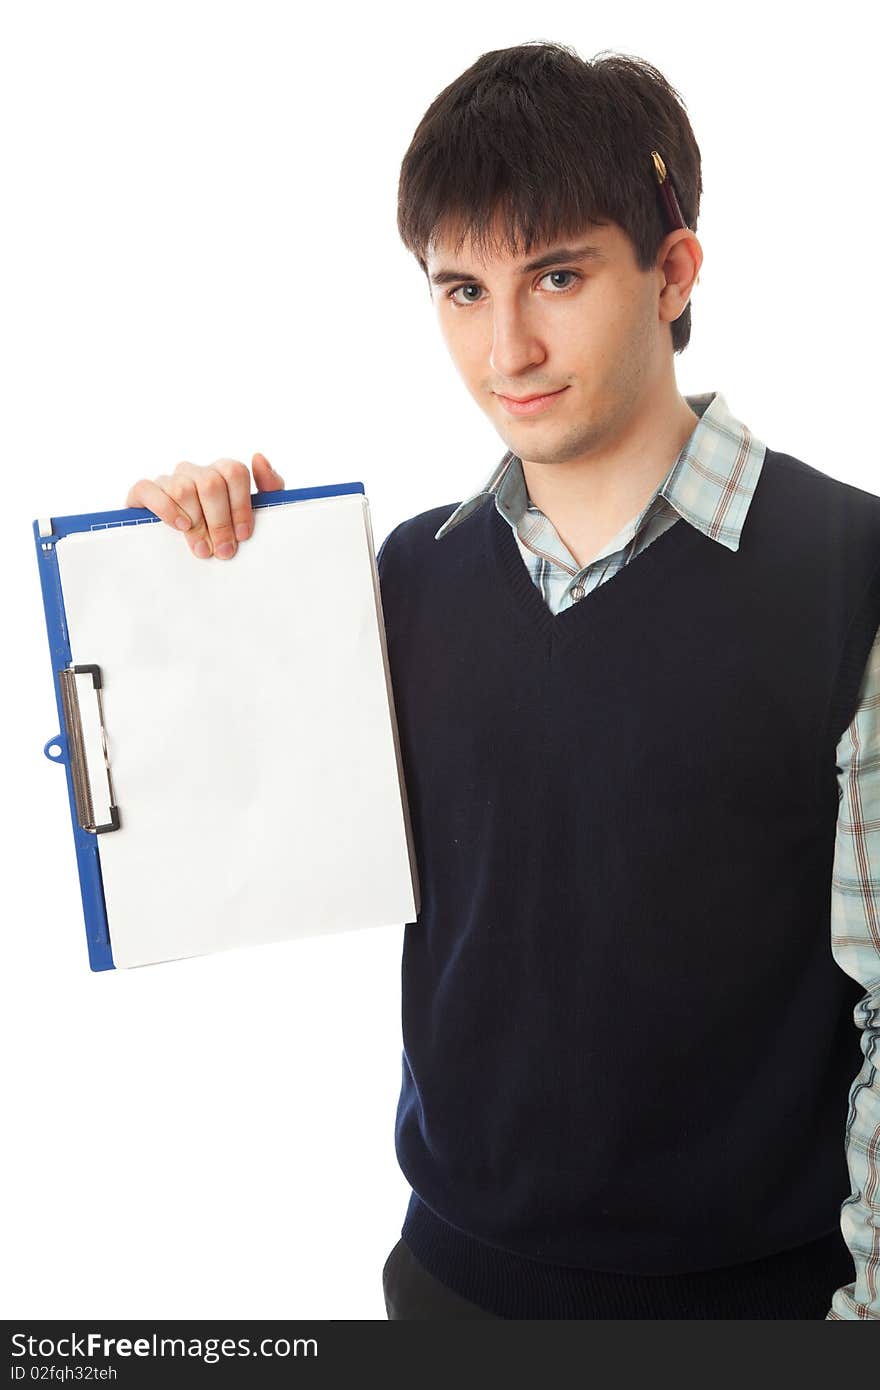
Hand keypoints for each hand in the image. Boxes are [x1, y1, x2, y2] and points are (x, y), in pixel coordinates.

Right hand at [123, 452, 285, 558]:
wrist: (180, 556)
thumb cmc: (223, 532)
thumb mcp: (255, 513)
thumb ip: (268, 488)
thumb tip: (259, 458)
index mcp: (220, 473)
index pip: (234, 472)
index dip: (240, 505)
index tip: (243, 535)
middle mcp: (194, 471)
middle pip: (210, 483)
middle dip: (220, 521)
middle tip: (224, 551)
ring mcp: (168, 480)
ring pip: (183, 489)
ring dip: (196, 523)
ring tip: (202, 549)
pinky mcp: (143, 492)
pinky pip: (148, 488)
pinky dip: (165, 509)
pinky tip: (179, 526)